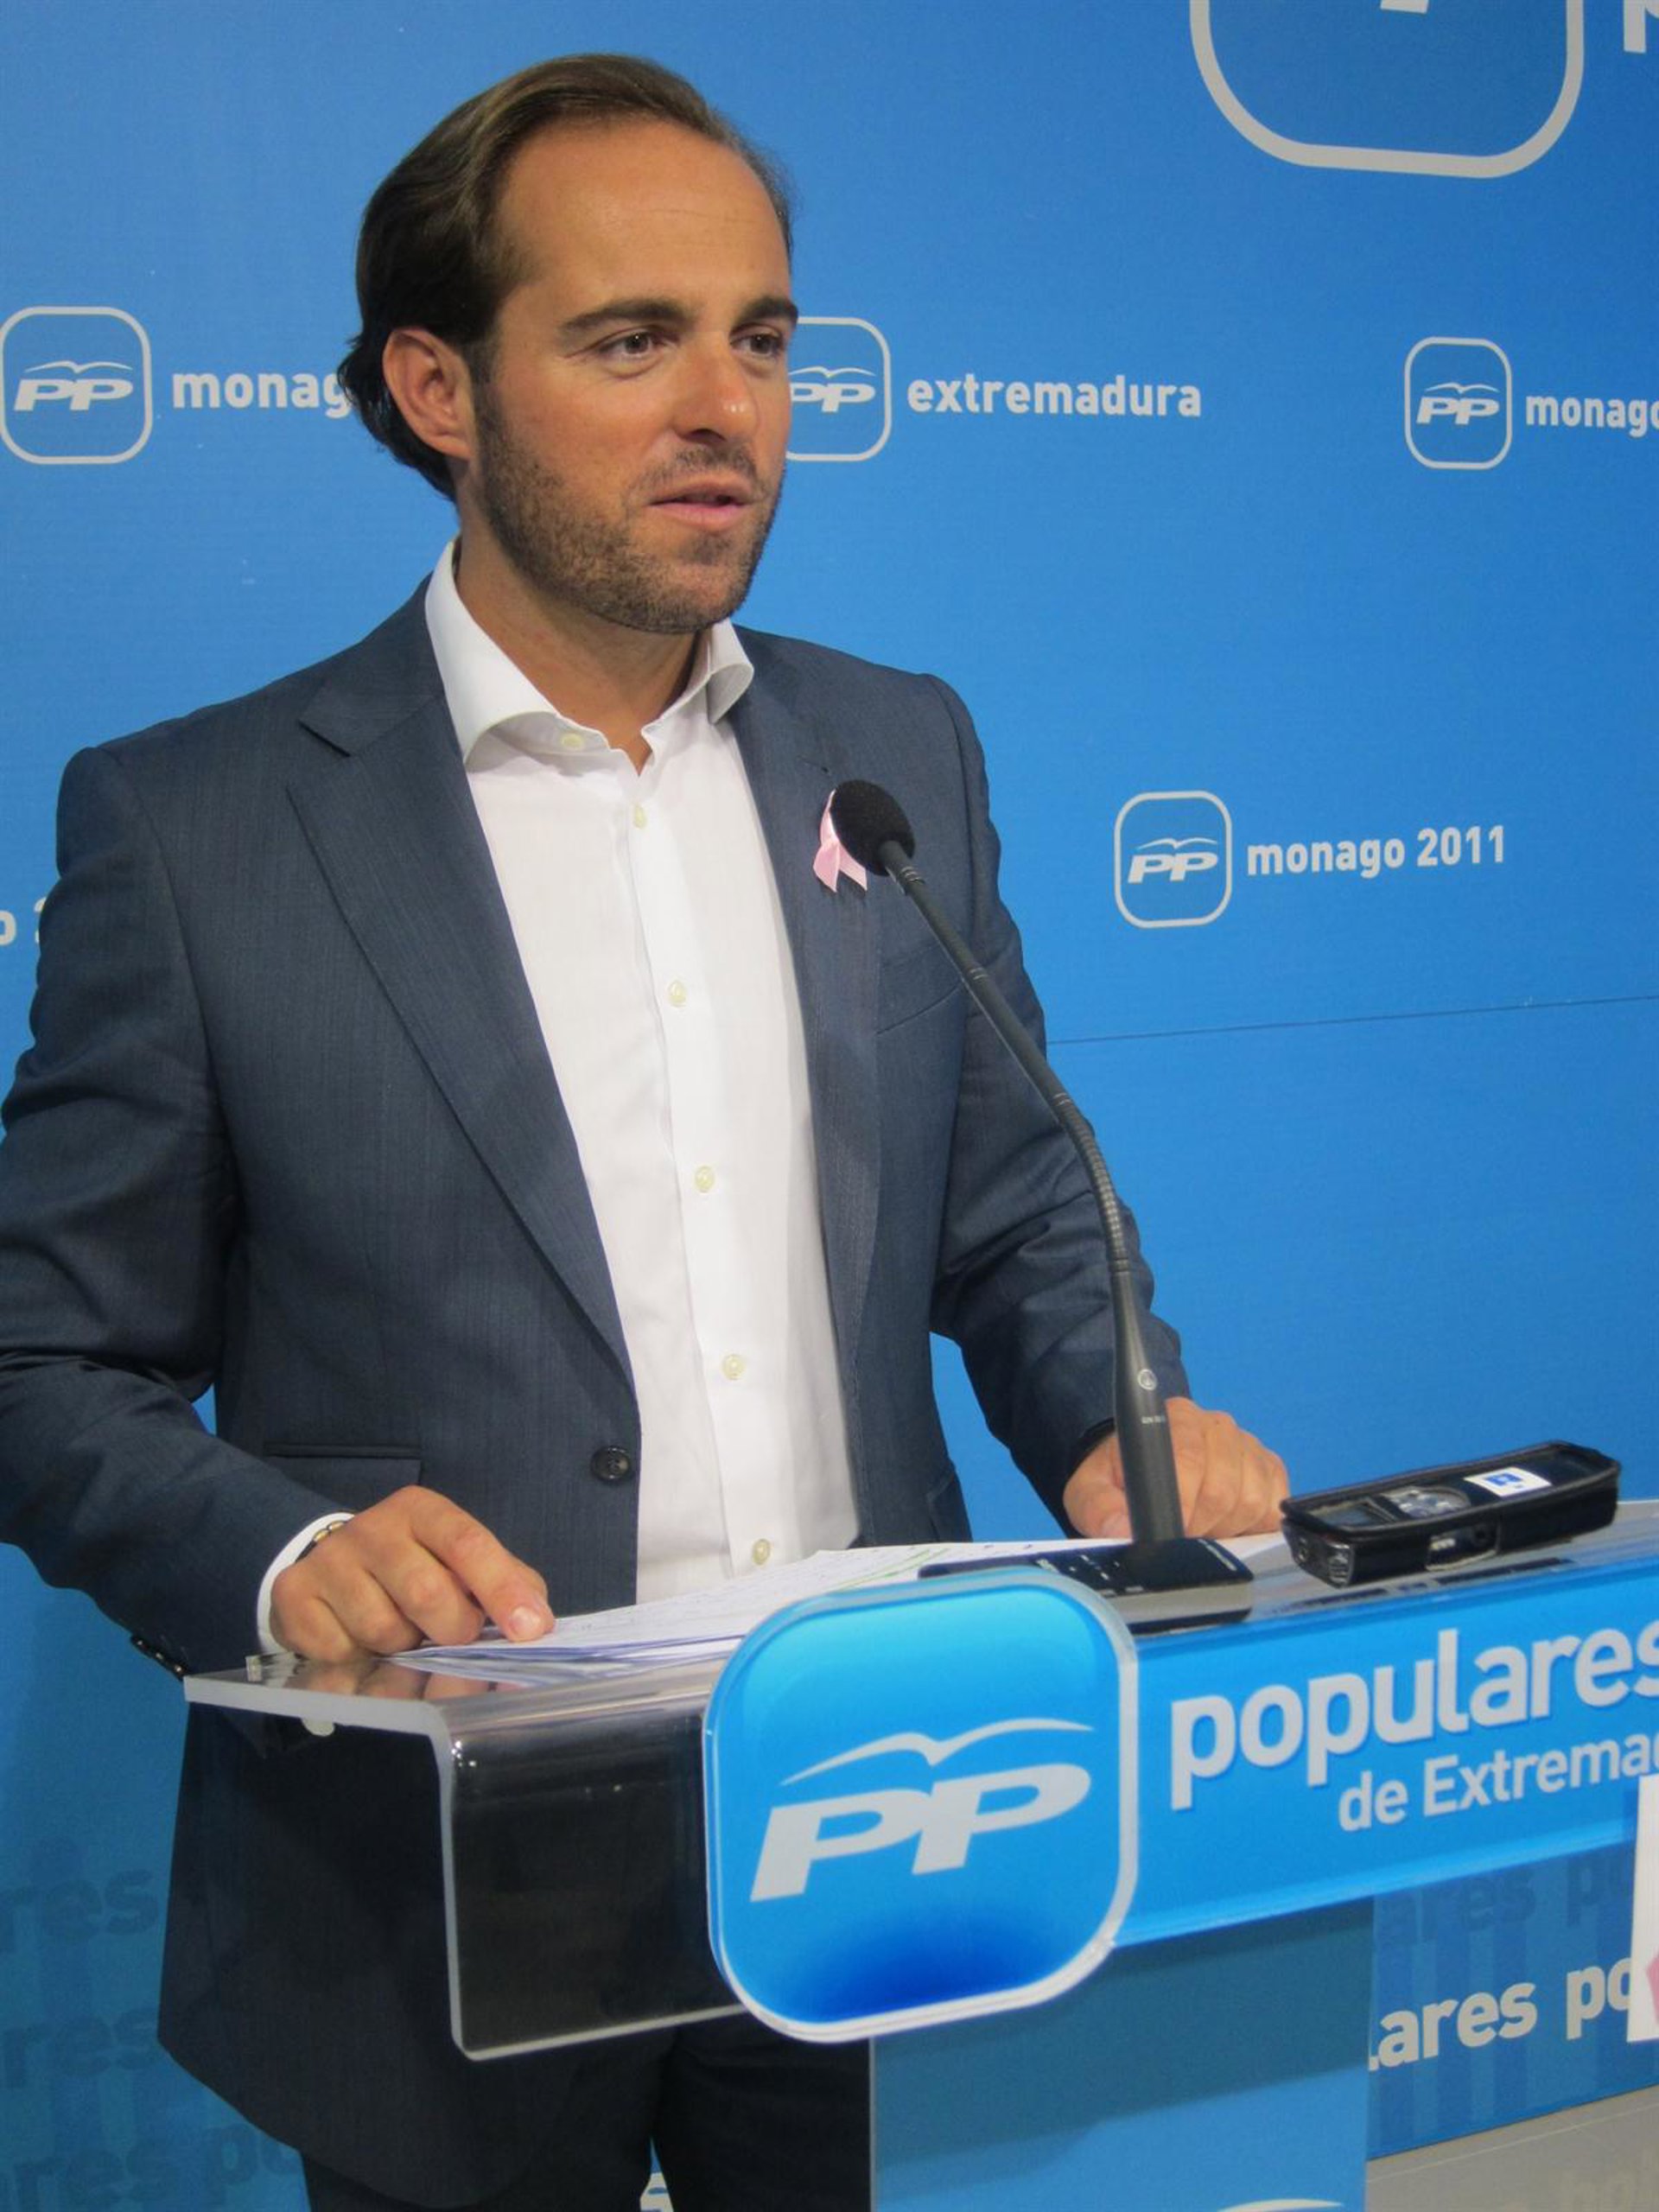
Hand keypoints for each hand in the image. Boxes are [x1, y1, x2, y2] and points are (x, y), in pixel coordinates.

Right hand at [270, 1486, 553, 1661]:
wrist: (329, 1567)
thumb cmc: (413, 1568)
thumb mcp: (462, 1564)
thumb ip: (506, 1584)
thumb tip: (537, 1623)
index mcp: (422, 1510)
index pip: (468, 1544)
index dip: (501, 1588)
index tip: (529, 1628)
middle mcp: (373, 1526)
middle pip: (427, 1593)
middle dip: (452, 1629)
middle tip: (453, 1635)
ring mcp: (329, 1558)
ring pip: (382, 1629)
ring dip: (402, 1648)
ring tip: (400, 1631)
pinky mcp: (293, 1593)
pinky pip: (340, 1649)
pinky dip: (359, 1659)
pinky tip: (358, 1639)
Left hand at [1062, 1397, 1286, 1542]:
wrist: (1141, 1477)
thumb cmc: (1118, 1481)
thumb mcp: (1092, 1494)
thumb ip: (1101, 1510)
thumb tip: (1123, 1530)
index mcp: (1174, 1418)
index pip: (1188, 1459)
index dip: (1182, 1504)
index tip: (1170, 1531)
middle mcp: (1215, 1425)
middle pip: (1223, 1488)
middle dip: (1200, 1524)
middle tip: (1180, 1536)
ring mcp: (1247, 1446)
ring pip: (1251, 1501)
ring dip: (1225, 1528)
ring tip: (1199, 1528)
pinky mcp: (1269, 1470)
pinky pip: (1274, 1506)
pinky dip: (1252, 1526)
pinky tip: (1227, 1524)